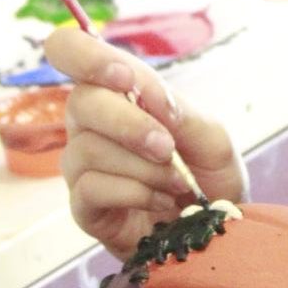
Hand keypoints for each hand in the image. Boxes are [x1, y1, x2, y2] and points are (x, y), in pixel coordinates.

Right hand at [44, 26, 247, 258]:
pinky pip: (91, 188)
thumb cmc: (210, 180)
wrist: (215, 235)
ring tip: (176, 184)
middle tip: (167, 147)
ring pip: (88, 149)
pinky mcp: (83, 207)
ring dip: (143, 167)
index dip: (87, 56)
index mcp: (117, 94)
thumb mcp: (213, 139)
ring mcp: (82, 167)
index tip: (125, 78)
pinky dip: (135, 193)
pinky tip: (161, 203)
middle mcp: (90, 125)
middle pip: (81, 101)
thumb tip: (148, 97)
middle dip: (130, 123)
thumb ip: (182, 112)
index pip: (71, 51)